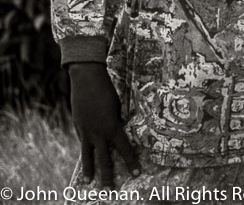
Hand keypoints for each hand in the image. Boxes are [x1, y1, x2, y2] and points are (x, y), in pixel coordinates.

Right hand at [68, 62, 139, 187]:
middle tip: (109, 190)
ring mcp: (86, 131)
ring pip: (88, 155)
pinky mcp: (78, 127)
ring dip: (89, 170)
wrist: (87, 80)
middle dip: (107, 175)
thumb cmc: (108, 91)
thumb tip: (120, 130)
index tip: (136, 174)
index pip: (124, 149)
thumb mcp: (118, 108)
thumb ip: (118, 121)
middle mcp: (98, 133)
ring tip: (89, 183)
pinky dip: (85, 150)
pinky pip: (83, 142)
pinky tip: (86, 157)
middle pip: (104, 159)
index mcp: (112, 127)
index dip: (131, 162)